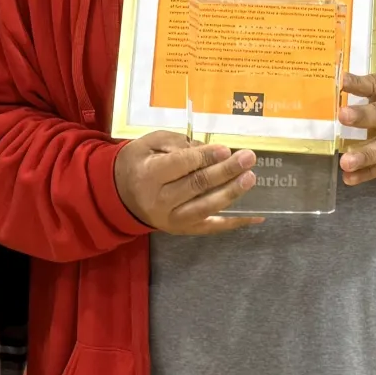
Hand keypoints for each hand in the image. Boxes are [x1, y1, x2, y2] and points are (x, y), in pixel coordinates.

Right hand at [113, 131, 264, 234]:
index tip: (226, 149)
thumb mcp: (149, 144)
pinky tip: (256, 215)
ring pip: (206, 207)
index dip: (205, 157)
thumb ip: (178, 144)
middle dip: (225, 171)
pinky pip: (211, 227)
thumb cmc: (138, 163)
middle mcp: (159, 201)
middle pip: (197, 186)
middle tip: (248, 158)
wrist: (119, 195)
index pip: (181, 166)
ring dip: (231, 193)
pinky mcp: (182, 230)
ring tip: (250, 178)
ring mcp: (172, 220)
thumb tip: (211, 151)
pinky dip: (235, 222)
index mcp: (148, 176)